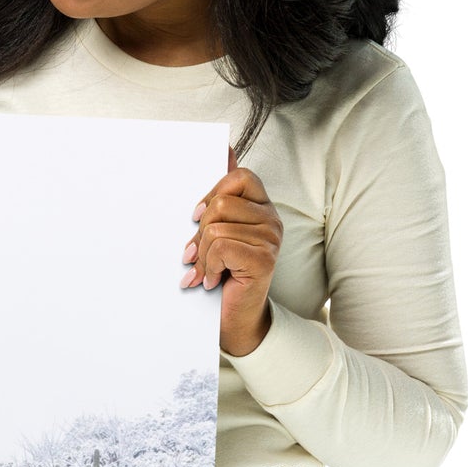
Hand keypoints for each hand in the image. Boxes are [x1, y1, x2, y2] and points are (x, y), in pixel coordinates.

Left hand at [180, 145, 281, 355]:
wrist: (235, 318)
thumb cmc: (223, 273)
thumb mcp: (217, 231)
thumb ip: (221, 194)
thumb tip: (225, 148)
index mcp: (261, 207)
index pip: (239, 176)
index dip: (212, 193)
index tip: (196, 218)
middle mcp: (271, 219)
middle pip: (222, 202)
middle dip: (200, 231)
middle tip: (196, 253)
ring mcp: (271, 238)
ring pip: (217, 227)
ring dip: (202, 254)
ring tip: (205, 271)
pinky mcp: (264, 258)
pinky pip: (221, 246)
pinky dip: (208, 266)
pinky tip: (211, 280)